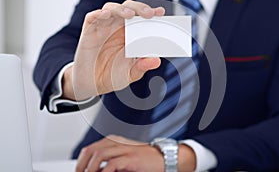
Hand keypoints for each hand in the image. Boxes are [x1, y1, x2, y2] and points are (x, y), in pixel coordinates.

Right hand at [62, 0, 164, 99]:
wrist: (92, 84)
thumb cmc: (113, 75)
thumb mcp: (130, 73)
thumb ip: (142, 66)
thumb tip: (156, 61)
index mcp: (131, 34)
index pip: (141, 18)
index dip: (151, 12)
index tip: (160, 12)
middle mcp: (117, 28)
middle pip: (128, 8)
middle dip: (139, 8)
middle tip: (149, 14)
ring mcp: (103, 28)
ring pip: (111, 9)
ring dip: (121, 9)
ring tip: (130, 15)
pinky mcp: (89, 32)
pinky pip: (92, 18)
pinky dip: (99, 14)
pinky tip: (106, 14)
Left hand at [75, 135, 196, 171]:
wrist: (167, 158)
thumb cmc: (147, 161)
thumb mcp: (126, 160)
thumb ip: (112, 163)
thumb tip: (98, 170)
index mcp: (115, 141)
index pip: (91, 148)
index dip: (81, 161)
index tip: (79, 171)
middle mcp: (119, 143)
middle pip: (92, 150)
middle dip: (82, 165)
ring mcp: (126, 149)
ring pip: (100, 155)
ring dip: (91, 169)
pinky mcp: (132, 159)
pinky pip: (113, 164)